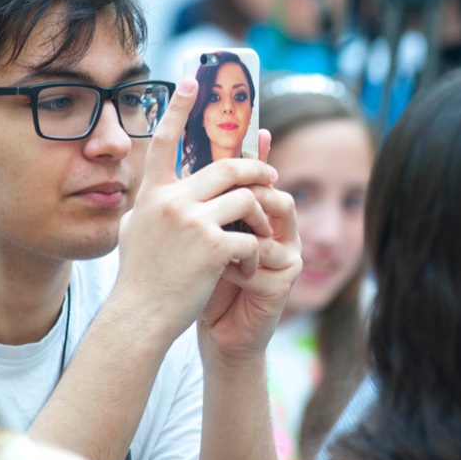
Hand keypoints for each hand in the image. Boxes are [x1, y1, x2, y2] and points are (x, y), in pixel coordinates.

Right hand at [113, 78, 278, 348]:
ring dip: (261, 213)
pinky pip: (251, 235)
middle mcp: (171, 201)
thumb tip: (156, 189)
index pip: (164, 141)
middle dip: (255, 170)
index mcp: (152, 195)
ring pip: (246, 198)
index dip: (178, 108)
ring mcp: (192, 221)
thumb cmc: (139, 280)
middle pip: (226, 167)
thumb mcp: (134, 232)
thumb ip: (148, 207)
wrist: (140, 317)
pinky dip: (256, 250)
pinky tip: (248, 265)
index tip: (191, 80)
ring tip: (264, 229)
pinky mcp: (214, 246)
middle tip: (271, 174)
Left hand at [200, 132, 302, 369]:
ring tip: (214, 238)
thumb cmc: (203, 284)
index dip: (258, 151)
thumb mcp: (195, 239)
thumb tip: (173, 164)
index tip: (254, 126)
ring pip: (273, 216)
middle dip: (247, 183)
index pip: (258, 176)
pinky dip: (239, 261)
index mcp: (255, 215)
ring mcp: (286, 250)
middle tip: (220, 182)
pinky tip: (222, 271)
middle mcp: (277, 227)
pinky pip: (264, 254)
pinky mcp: (287, 276)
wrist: (219, 333)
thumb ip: (194, 206)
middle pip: (271, 188)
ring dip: (241, 225)